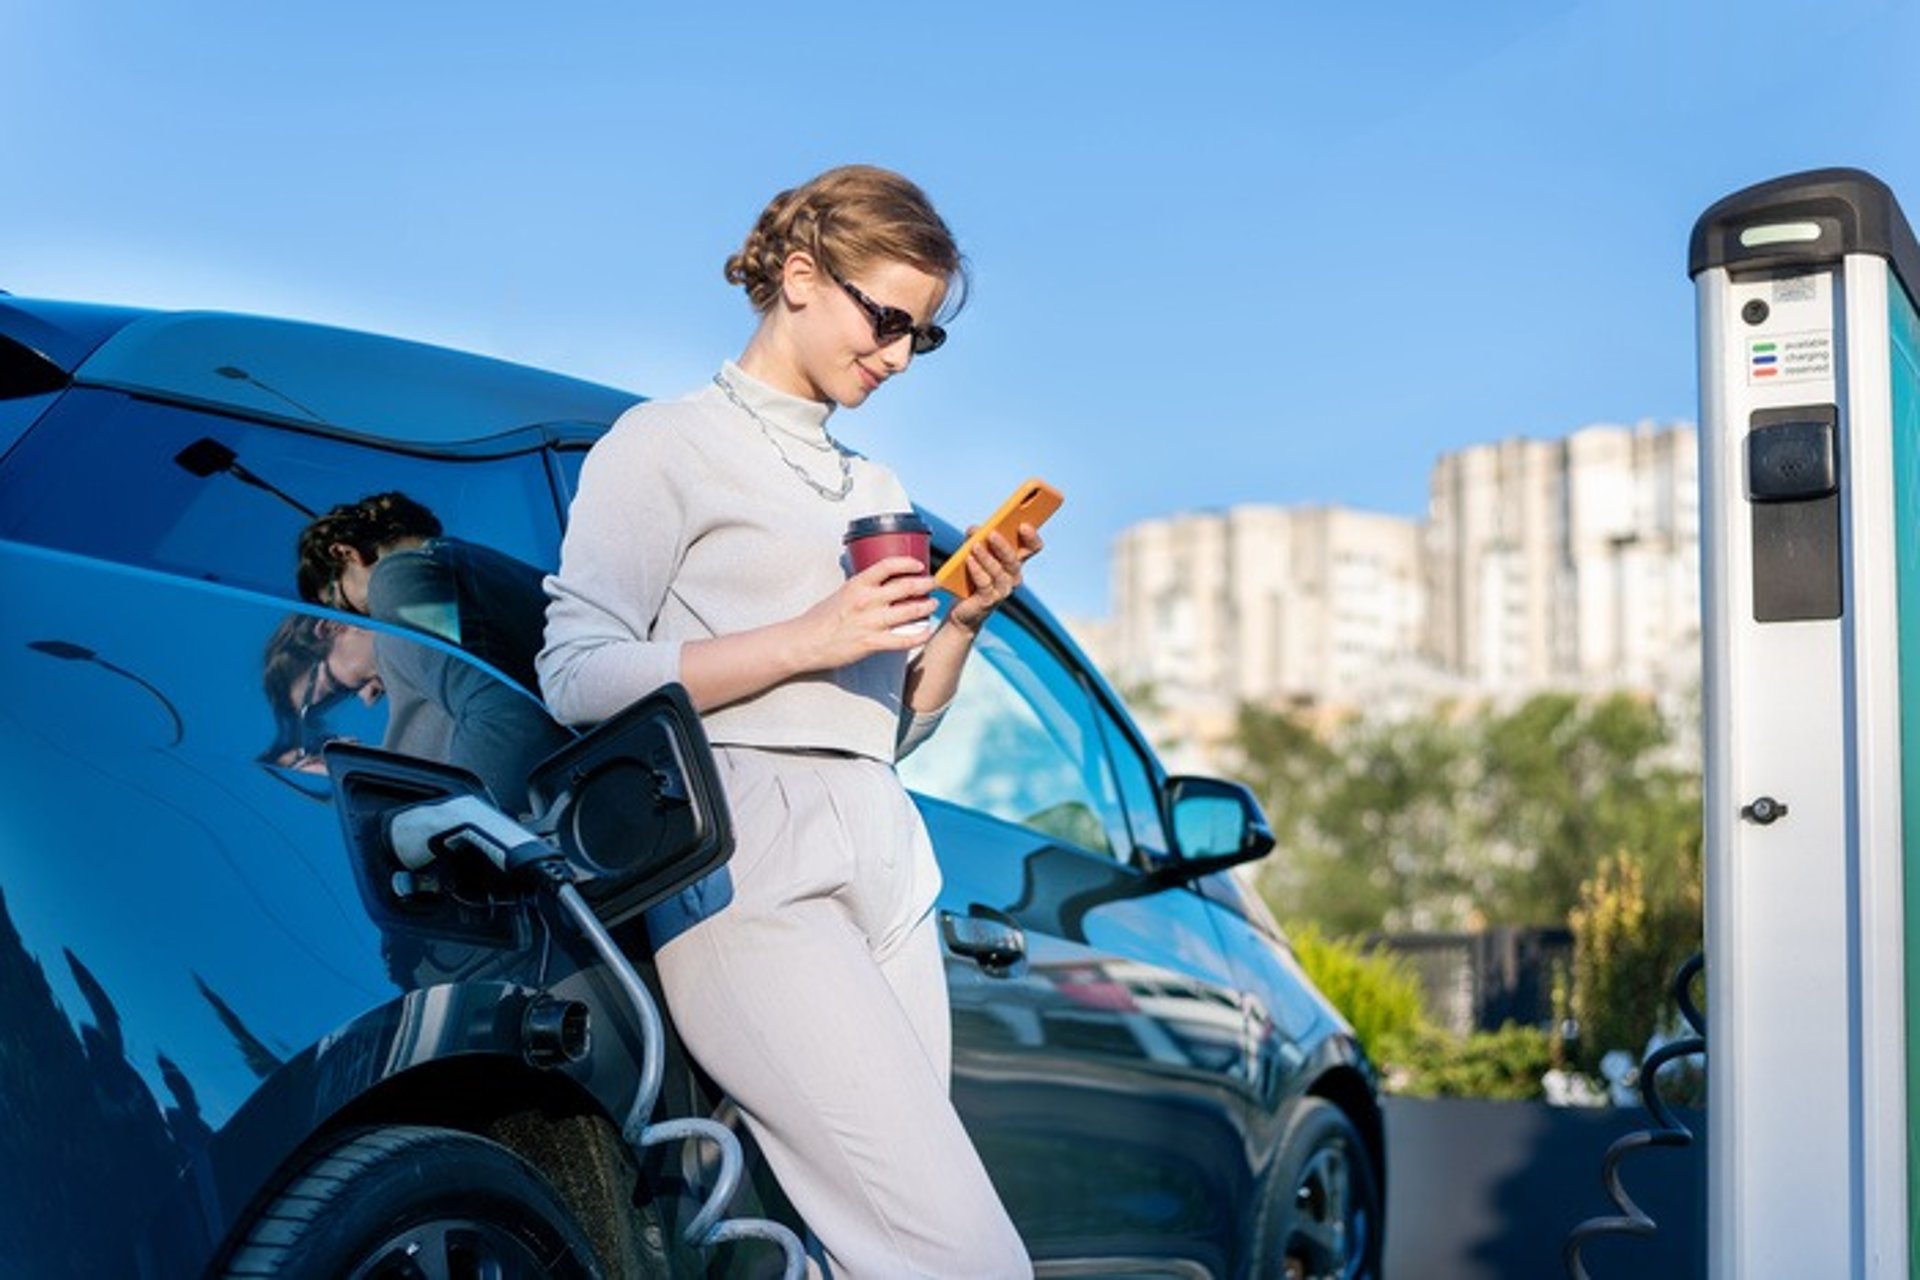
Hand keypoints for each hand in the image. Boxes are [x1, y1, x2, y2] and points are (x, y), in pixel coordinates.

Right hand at [793, 556, 938, 669]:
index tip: (919, 565)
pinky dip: (919, 635)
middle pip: (905, 586)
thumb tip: (880, 583)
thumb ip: (862, 587)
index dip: (908, 562)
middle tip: (934, 583)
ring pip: (910, 610)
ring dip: (927, 606)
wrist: (805, 642)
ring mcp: (870, 622)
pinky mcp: (871, 643)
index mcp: (857, 584)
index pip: (888, 565)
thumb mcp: (841, 593)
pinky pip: (903, 639)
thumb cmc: (821, 619)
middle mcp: (866, 600)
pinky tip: (926, 632)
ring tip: (933, 604)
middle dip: (925, 584)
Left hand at [947, 523, 1043, 632]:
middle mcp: (1013, 576)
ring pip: (998, 571)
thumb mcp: (974, 553)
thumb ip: (975, 538)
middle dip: (1003, 546)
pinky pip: (984, 584)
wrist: (963, 609)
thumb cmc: (971, 577)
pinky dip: (976, 571)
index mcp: (1015, 561)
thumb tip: (975, 530)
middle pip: (1013, 560)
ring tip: (975, 546)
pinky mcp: (989, 600)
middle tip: (991, 533)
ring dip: (986, 557)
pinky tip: (969, 561)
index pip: (1032, 548)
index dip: (1031, 537)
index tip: (1023, 525)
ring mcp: (1002, 590)